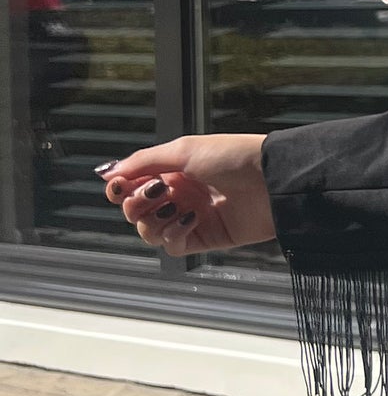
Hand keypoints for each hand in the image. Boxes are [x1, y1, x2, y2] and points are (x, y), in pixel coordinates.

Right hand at [101, 135, 273, 257]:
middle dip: (135, 203)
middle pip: (133, 210)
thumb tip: (108, 172)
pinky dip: (173, 234)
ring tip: (175, 205)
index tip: (119, 186)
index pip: (130, 186)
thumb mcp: (184, 150)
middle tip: (156, 191)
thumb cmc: (233, 157)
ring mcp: (189, 217)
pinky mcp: (204, 238)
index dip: (119, 189)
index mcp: (171, 171)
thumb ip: (143, 161)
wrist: (271, 180)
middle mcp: (177, 194)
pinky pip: (171, 245)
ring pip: (148, 231)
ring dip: (153, 220)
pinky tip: (191, 218)